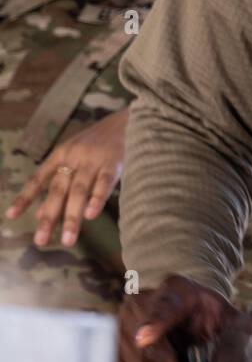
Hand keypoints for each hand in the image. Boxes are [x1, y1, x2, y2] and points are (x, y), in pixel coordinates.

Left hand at [6, 108, 127, 245]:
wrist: (129, 120)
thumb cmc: (98, 143)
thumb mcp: (74, 158)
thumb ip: (57, 183)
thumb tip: (39, 213)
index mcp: (61, 154)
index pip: (38, 178)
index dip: (25, 197)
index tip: (10, 216)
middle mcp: (74, 157)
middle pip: (58, 189)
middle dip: (50, 216)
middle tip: (40, 241)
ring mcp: (93, 160)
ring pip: (79, 191)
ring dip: (72, 216)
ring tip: (68, 240)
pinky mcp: (114, 163)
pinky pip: (104, 183)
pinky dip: (97, 199)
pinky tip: (90, 215)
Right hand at [117, 274, 251, 361]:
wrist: (167, 297)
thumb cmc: (199, 307)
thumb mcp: (223, 309)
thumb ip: (248, 321)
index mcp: (171, 294)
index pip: (161, 309)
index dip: (153, 323)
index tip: (144, 337)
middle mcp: (137, 309)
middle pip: (149, 359)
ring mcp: (119, 332)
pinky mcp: (110, 354)